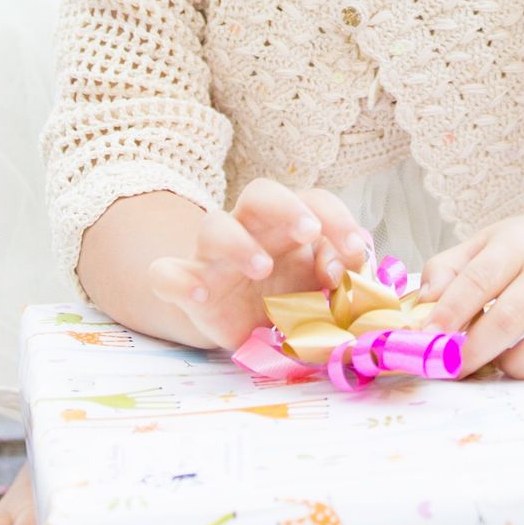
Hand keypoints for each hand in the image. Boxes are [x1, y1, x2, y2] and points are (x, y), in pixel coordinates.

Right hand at [148, 179, 371, 353]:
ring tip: (262, 269)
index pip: (313, 201)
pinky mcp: (185, 284)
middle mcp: (250, 229)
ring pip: (213, 225)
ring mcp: (213, 255)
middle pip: (260, 194)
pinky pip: (166, 272)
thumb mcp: (321, 292)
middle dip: (286, 207)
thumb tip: (351, 271)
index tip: (357, 249)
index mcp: (290, 226)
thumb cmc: (290, 300)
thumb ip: (340, 278)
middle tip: (309, 231)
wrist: (244, 330)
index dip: (337, 218)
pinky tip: (200, 297)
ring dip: (238, 243)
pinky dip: (179, 279)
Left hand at [420, 208, 523, 378]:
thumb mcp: (480, 245)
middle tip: (452, 366)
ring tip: (501, 360)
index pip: (478, 280)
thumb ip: (445, 270)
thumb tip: (424, 304)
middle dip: (474, 350)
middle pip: (508, 319)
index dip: (450, 311)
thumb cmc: (522, 250)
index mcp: (514, 247)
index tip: (428, 337)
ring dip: (515, 363)